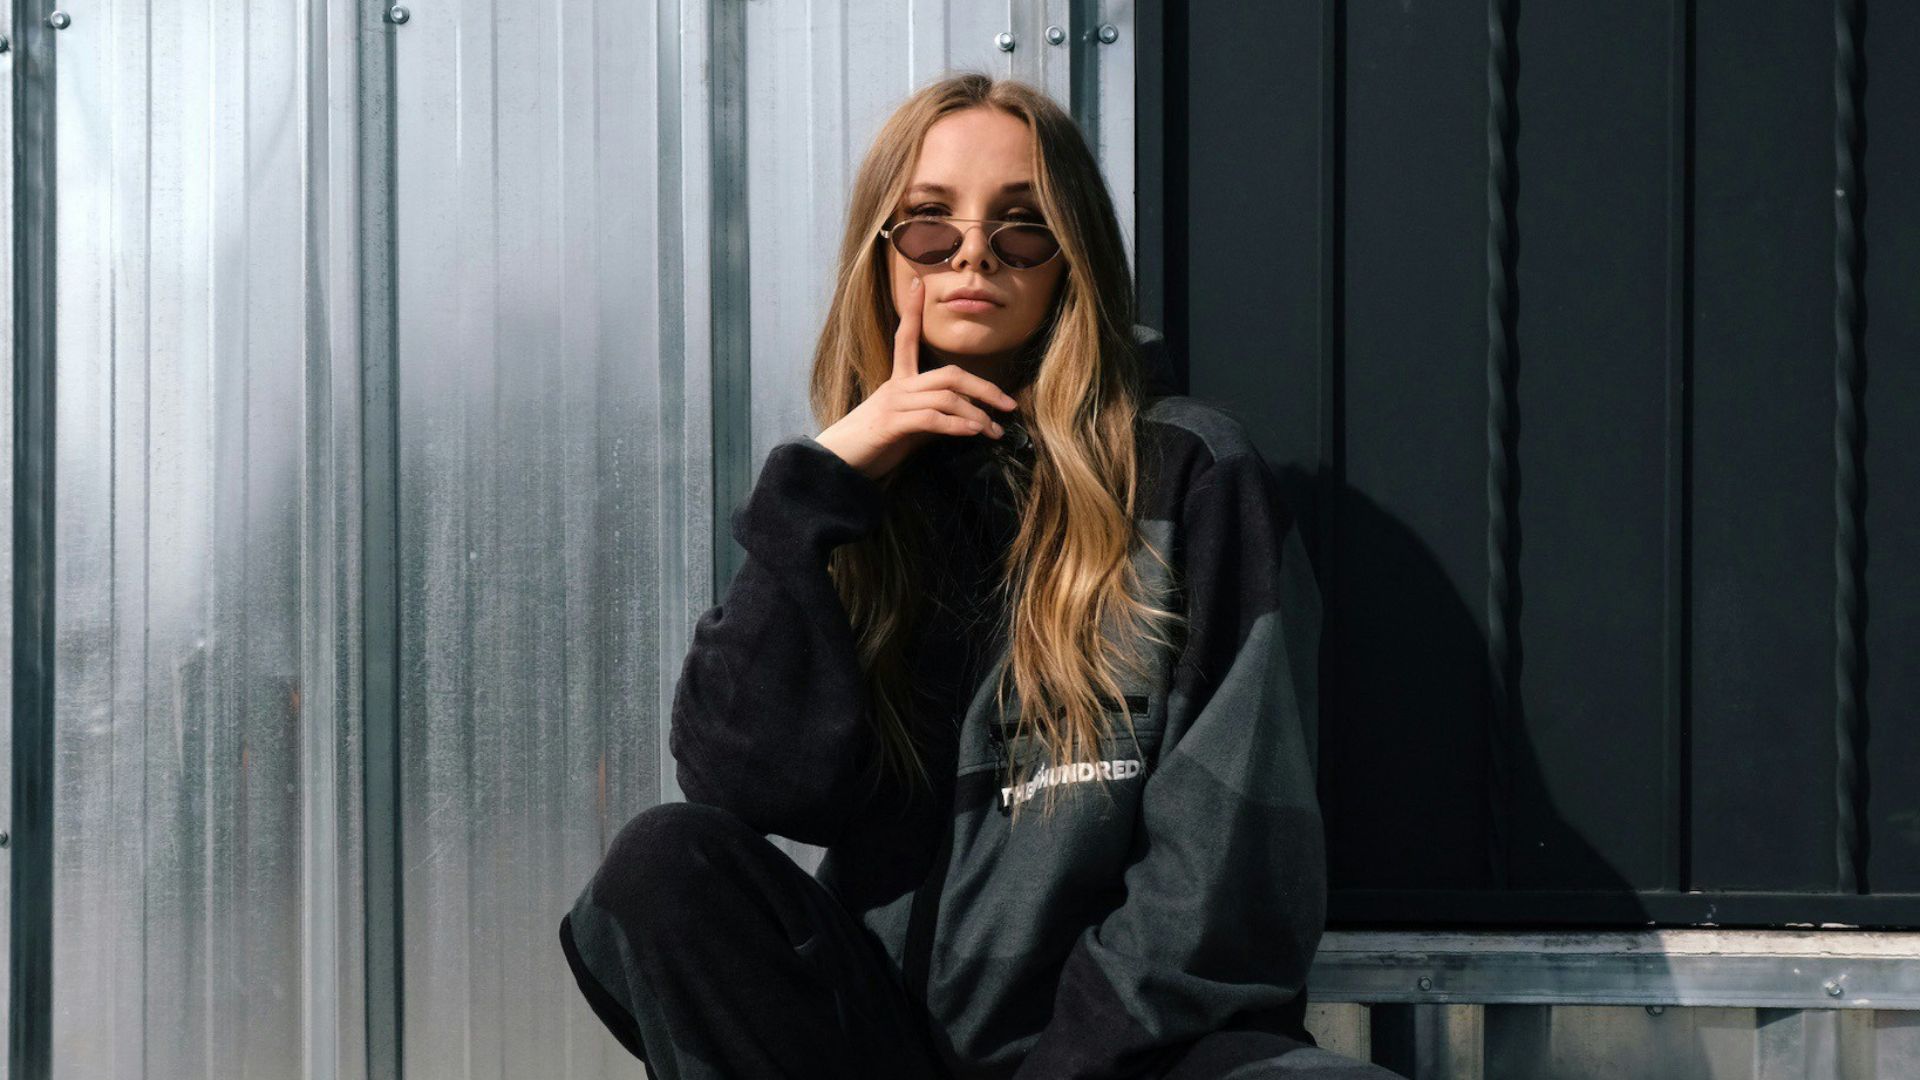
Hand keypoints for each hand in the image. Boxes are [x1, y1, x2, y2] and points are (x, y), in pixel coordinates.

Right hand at [814, 275, 1020, 481]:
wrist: (838, 462)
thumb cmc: (873, 444)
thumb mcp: (907, 426)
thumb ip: (932, 416)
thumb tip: (964, 420)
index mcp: (897, 381)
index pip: (906, 338)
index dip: (913, 310)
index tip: (920, 283)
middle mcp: (897, 386)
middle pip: (949, 374)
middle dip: (984, 387)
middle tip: (1009, 404)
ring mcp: (894, 403)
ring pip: (946, 397)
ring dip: (976, 414)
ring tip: (994, 431)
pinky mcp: (892, 424)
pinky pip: (932, 418)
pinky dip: (957, 425)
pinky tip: (973, 432)